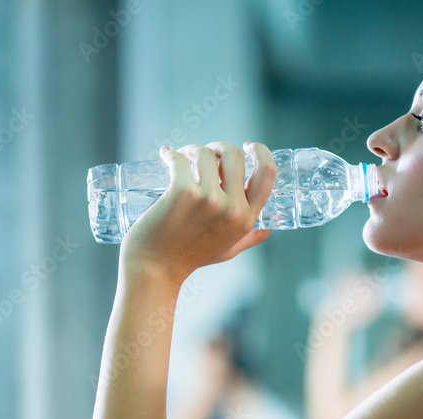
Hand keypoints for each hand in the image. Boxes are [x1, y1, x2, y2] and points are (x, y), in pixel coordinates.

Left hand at [119, 141, 275, 286]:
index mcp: (246, 219)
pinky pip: (179, 159)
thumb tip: (268, 228)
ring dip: (191, 150)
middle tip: (203, 153)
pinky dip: (170, 153)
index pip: (267, 174)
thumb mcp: (228, 250)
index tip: (248, 145)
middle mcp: (232, 208)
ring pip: (205, 153)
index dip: (262, 152)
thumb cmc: (188, 259)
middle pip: (235, 155)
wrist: (154, 269)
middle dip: (218, 147)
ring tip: (181, 158)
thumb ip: (250, 238)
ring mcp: (208, 199)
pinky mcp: (182, 192)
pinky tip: (166, 155)